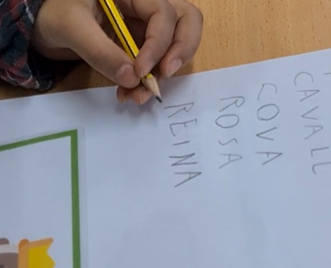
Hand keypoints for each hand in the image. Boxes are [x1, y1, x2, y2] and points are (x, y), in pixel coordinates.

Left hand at [31, 0, 202, 103]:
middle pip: (187, 21)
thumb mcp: (71, 27)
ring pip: (177, 46)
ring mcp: (147, 27)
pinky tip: (128, 94)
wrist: (42, 26)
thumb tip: (132, 78)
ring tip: (138, 95)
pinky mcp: (143, 47)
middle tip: (164, 75)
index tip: (140, 71)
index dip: (158, 44)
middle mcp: (146, 5)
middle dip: (180, 52)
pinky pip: (158, 65)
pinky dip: (148, 82)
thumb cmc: (52, 13)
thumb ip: (100, 51)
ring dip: (163, 75)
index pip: (164, 13)